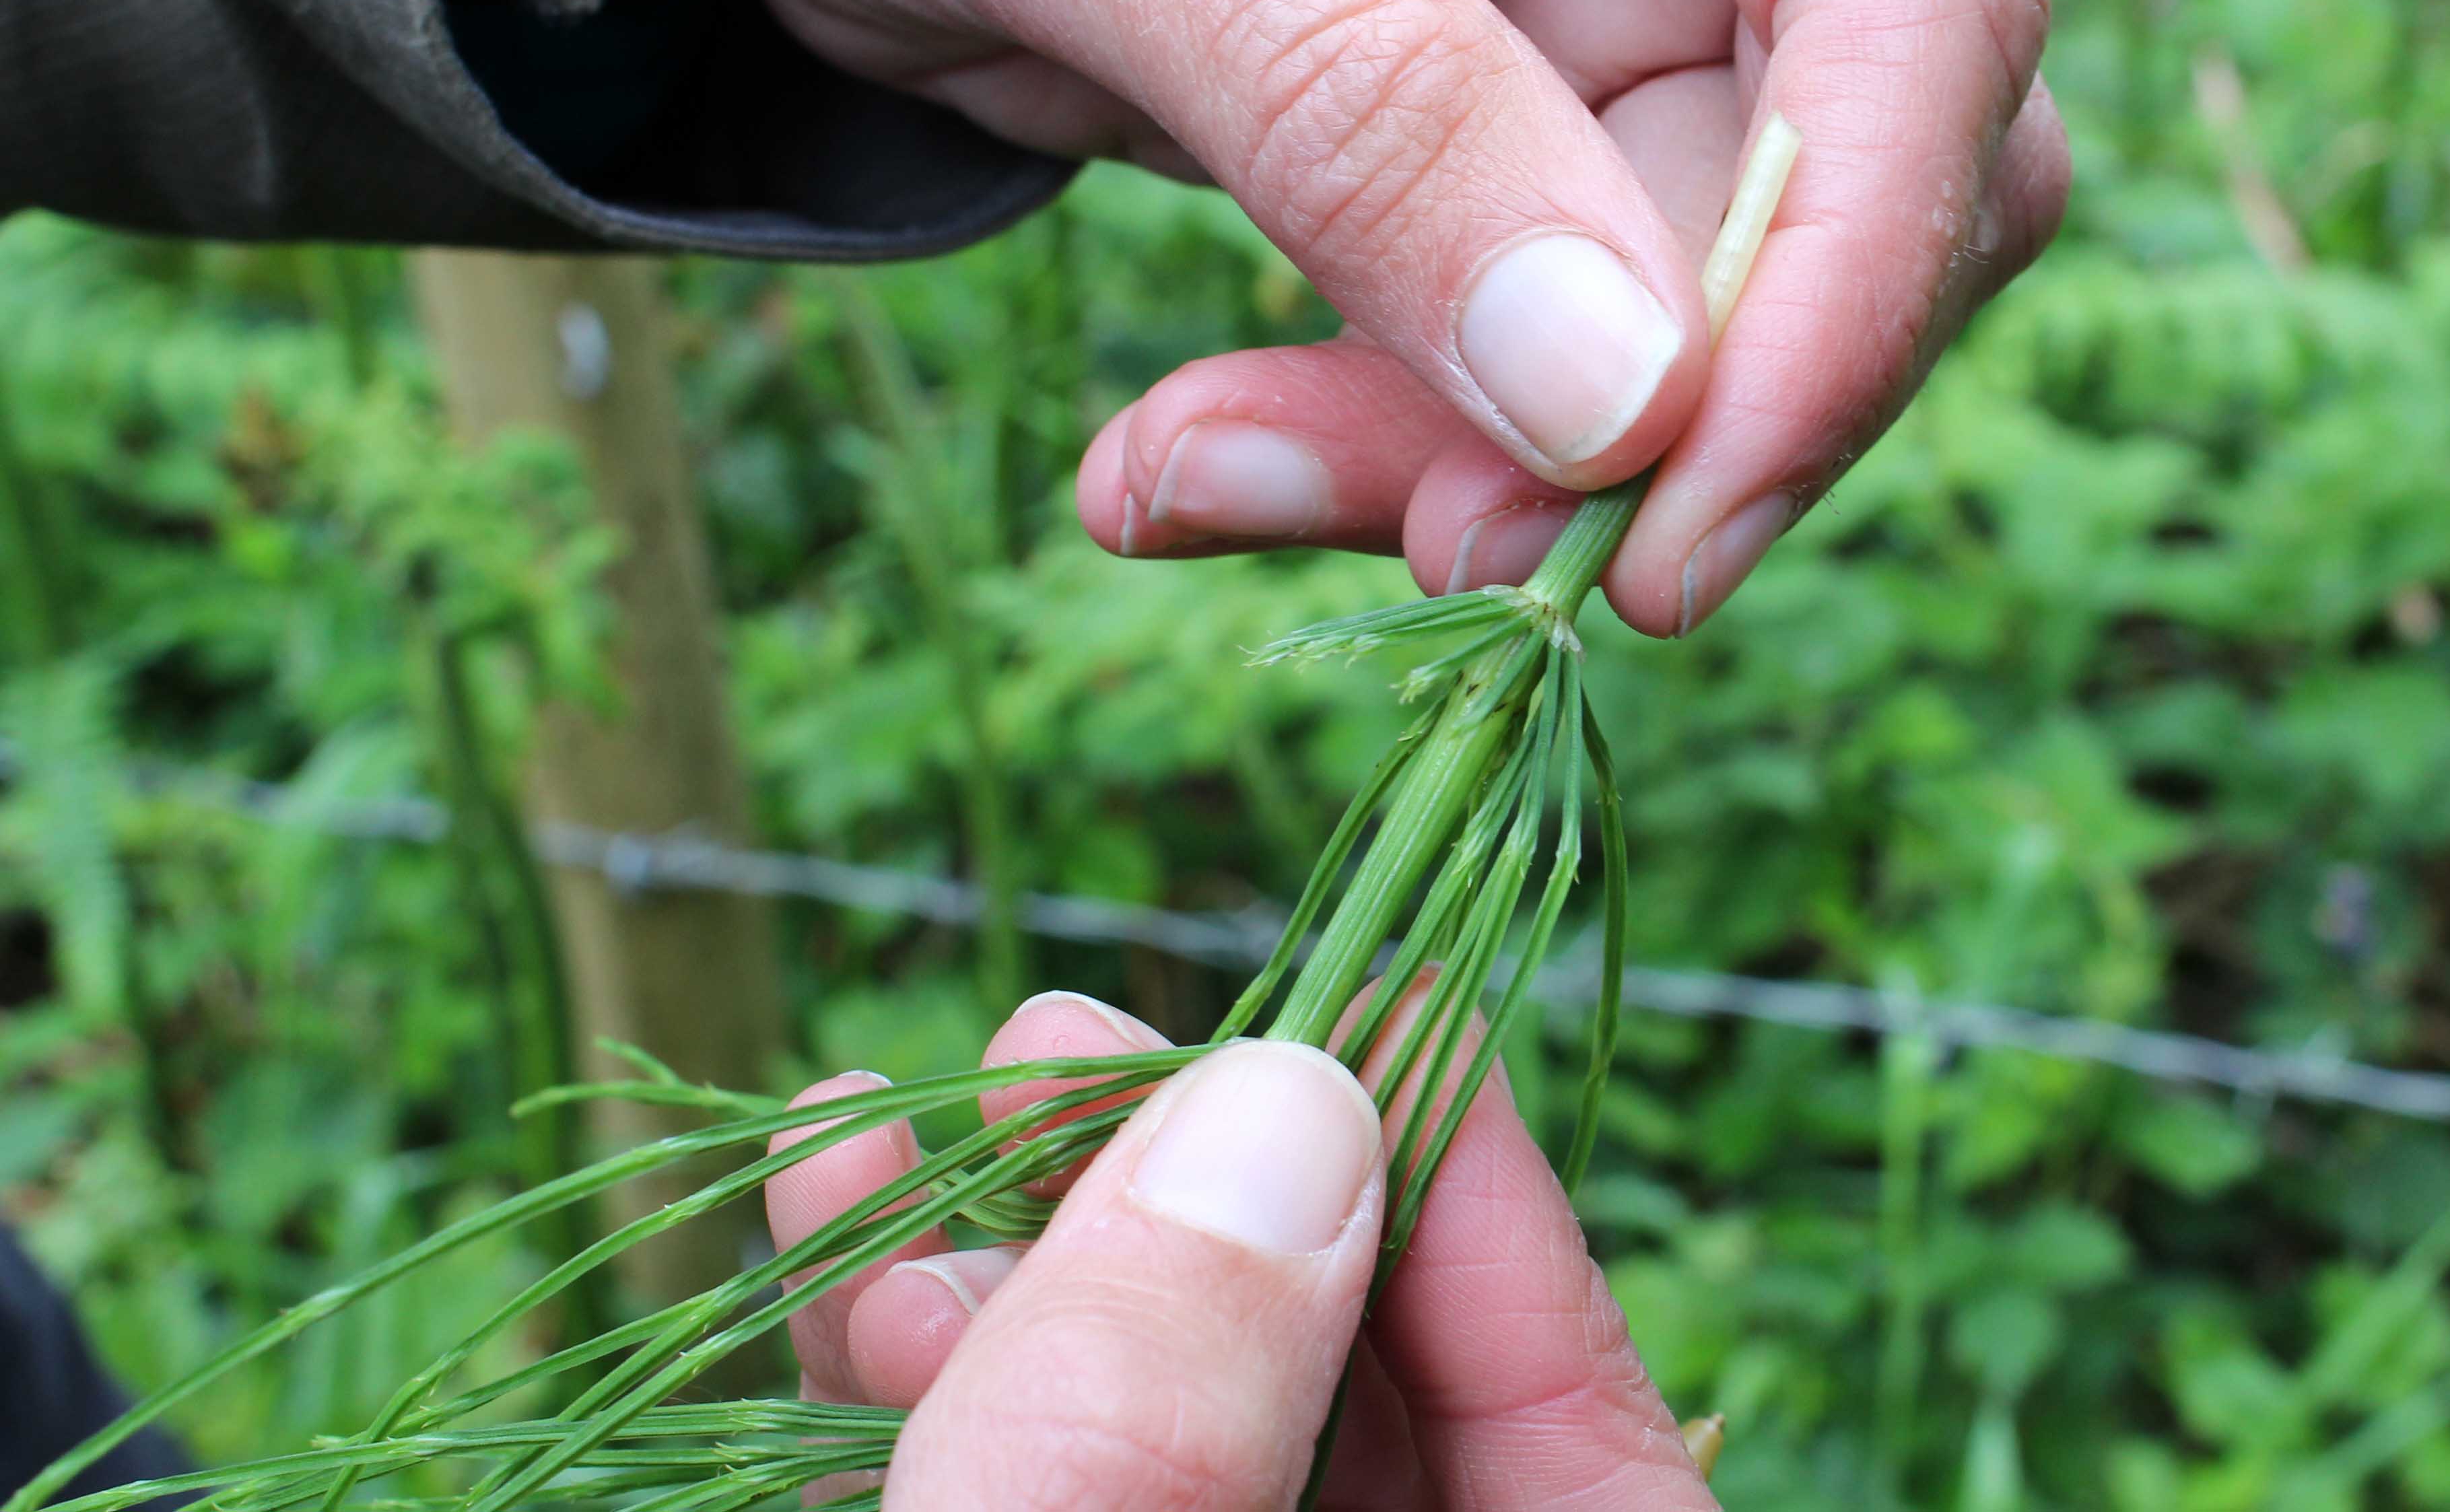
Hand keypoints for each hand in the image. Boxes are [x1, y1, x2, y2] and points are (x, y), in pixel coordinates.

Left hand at [655, 0, 2067, 634]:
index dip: (1854, 263)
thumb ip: (1374, 114)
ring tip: (1198, 479)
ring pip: (1684, 313)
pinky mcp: (1507, 135)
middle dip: (1641, 409)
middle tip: (1437, 556)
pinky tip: (1179, 464)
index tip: (1685, 518)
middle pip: (1842, 181)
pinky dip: (1375, 437)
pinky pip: (1537, 351)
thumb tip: (1621, 412)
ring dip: (1470, 457)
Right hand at [766, 992, 1716, 1508]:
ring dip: (1019, 1277)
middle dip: (1194, 1206)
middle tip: (1052, 1055)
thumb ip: (1162, 1454)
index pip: (1594, 1448)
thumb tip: (1277, 1112)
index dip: (1481, 1208)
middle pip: (1354, 1409)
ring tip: (873, 1144)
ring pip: (1162, 1438)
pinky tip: (836, 1247)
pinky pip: (1033, 1493)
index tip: (1373, 1004)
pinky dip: (938, 1386)